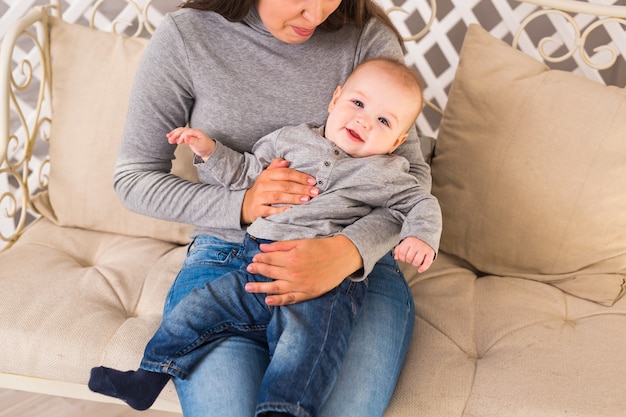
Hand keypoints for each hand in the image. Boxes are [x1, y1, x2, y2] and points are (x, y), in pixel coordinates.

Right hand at [167, 127, 214, 160]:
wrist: (209, 150)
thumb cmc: (206, 147)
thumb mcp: (199, 144)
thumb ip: (192, 141)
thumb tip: (185, 138)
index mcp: (196, 132)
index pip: (186, 132)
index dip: (181, 137)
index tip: (178, 142)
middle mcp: (192, 132)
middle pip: (182, 130)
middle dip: (175, 134)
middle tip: (170, 139)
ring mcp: (190, 134)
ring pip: (180, 132)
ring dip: (174, 135)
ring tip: (168, 138)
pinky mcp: (188, 138)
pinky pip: (181, 136)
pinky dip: (176, 138)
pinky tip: (172, 140)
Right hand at [241, 158, 318, 224]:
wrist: (247, 205)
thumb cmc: (264, 189)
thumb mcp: (268, 176)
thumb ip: (276, 167)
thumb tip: (286, 161)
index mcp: (266, 174)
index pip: (285, 173)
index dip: (300, 176)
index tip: (313, 181)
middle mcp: (262, 185)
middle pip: (284, 185)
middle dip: (301, 188)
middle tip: (314, 192)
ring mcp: (259, 198)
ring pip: (278, 197)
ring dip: (294, 198)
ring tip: (306, 199)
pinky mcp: (257, 210)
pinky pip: (270, 210)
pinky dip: (281, 210)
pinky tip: (291, 210)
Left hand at [245, 235, 361, 305]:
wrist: (341, 257)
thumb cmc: (321, 247)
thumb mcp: (301, 242)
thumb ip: (281, 246)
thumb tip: (263, 247)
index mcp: (291, 258)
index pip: (270, 259)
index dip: (260, 258)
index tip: (254, 258)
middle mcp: (293, 273)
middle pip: (270, 272)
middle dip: (258, 270)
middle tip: (248, 269)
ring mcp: (300, 285)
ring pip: (275, 288)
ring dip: (260, 288)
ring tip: (248, 287)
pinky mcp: (307, 293)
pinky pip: (290, 299)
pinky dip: (278, 301)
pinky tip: (268, 301)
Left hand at [394, 237, 434, 272]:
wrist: (426, 235)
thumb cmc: (414, 241)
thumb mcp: (405, 243)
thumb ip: (398, 249)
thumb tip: (396, 257)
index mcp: (409, 241)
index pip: (402, 253)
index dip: (401, 258)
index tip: (403, 258)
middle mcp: (416, 245)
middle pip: (409, 258)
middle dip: (407, 261)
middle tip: (410, 259)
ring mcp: (424, 249)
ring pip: (417, 261)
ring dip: (414, 264)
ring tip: (414, 261)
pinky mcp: (430, 253)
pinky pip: (427, 263)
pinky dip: (423, 268)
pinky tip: (420, 270)